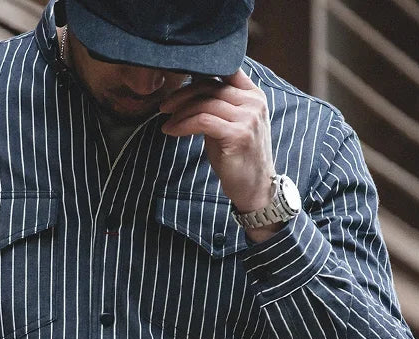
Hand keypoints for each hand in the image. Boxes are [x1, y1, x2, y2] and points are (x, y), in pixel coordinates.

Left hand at [159, 68, 281, 237]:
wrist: (254, 187)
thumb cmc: (237, 157)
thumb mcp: (229, 124)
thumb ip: (217, 105)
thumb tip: (189, 89)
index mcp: (253, 94)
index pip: (225, 70)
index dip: (199, 73)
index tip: (178, 86)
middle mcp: (253, 102)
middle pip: (210, 86)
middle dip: (182, 95)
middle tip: (164, 107)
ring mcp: (247, 118)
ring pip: (204, 103)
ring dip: (179, 113)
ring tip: (167, 123)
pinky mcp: (237, 135)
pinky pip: (202, 121)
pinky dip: (183, 125)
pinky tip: (172, 131)